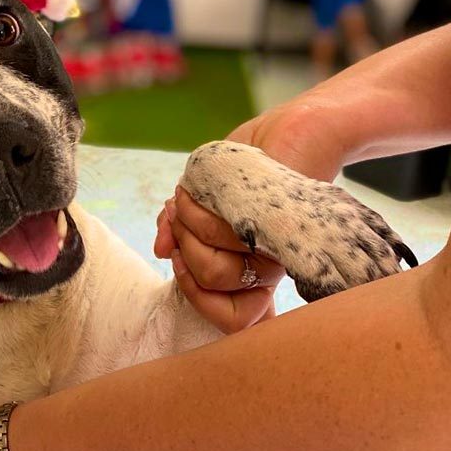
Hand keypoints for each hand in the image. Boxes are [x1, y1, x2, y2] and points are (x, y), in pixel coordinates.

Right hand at [154, 102, 347, 331]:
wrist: (289, 132)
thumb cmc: (247, 167)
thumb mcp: (203, 200)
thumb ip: (180, 229)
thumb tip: (161, 251)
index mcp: (253, 271)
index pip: (230, 318)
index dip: (192, 291)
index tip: (178, 256)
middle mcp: (267, 268)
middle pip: (208, 282)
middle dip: (182, 245)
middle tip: (179, 215)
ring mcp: (272, 248)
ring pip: (212, 261)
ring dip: (186, 223)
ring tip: (187, 196)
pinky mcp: (273, 224)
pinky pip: (220, 232)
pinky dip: (195, 208)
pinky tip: (196, 188)